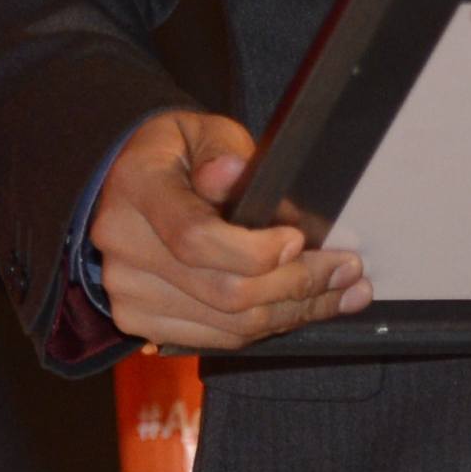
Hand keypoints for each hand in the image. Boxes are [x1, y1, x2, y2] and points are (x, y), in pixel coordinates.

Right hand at [88, 109, 368, 350]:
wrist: (132, 185)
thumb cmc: (181, 155)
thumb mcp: (204, 132)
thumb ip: (221, 152)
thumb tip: (230, 174)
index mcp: (137, 187)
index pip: (195, 237)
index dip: (254, 251)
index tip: (299, 241)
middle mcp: (123, 244)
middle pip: (222, 291)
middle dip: (298, 286)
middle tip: (348, 270)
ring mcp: (127, 290)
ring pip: (228, 324)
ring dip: (294, 313)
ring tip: (341, 293)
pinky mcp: (139, 320)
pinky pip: (218, 339)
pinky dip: (267, 327)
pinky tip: (302, 308)